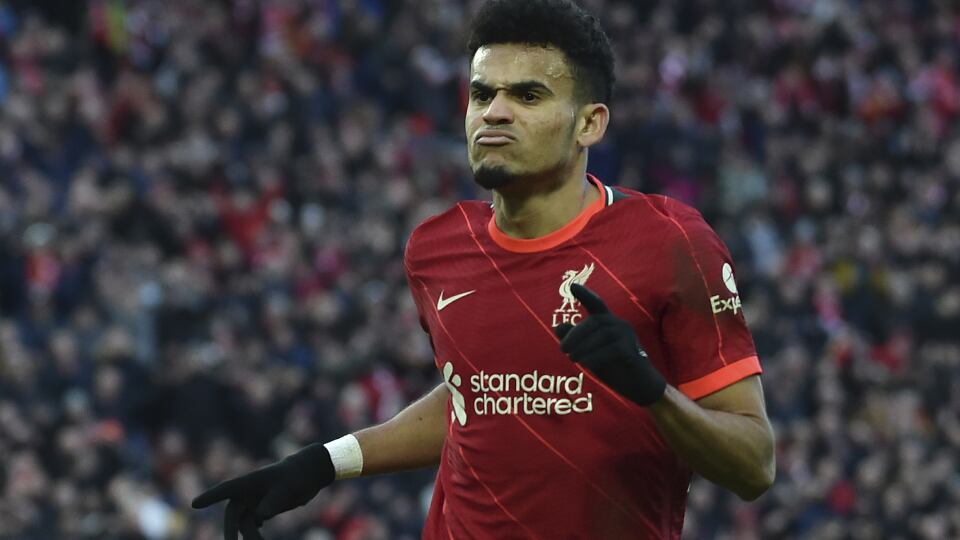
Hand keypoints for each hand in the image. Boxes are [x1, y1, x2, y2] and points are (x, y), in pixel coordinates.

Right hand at [192, 443, 334, 539]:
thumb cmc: (297, 476)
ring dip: (249, 535)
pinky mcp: (262, 509)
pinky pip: (252, 525)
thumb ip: (273, 502)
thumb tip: (259, 517)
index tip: (195, 503)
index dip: (211, 497)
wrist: (309, 474)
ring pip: (244, 523)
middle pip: (233, 514)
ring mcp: (254, 501)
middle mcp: (248, 492)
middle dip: (230, 531)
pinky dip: (254, 533)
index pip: (226, 489)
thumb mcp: (287, 488)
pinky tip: (258, 538)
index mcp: (250, 481)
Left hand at [555, 284, 665, 405]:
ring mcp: (627, 336)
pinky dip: (595, 357)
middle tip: (562, 349)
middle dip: (576, 334)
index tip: (572, 286)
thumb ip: (575, 340)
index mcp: (609, 323)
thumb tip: (557, 326)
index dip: (585, 295)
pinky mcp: (632, 349)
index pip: (596, 304)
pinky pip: (611, 349)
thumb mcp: (589, 353)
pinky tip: (586, 365)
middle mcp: (619, 325)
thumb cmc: (614, 368)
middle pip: (595, 321)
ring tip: (572, 358)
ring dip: (583, 347)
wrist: (639, 386)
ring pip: (601, 335)